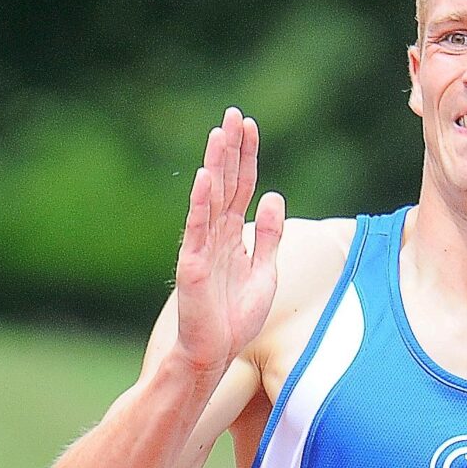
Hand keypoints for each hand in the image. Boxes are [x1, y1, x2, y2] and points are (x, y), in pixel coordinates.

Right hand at [173, 107, 285, 376]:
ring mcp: (202, 246)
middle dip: (231, 149)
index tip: (250, 125)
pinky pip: (197, 228)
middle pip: (225, 183)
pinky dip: (201, 203)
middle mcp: (215, 234)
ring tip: (220, 134)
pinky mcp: (193, 264)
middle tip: (234, 114)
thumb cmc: (236, 318)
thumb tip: (273, 196)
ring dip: (215, 165)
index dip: (247, 156)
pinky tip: (205, 178)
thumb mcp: (265, 271)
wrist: (214, 353)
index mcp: (233, 234)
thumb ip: (268, 235)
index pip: (241, 186)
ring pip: (211, 197)